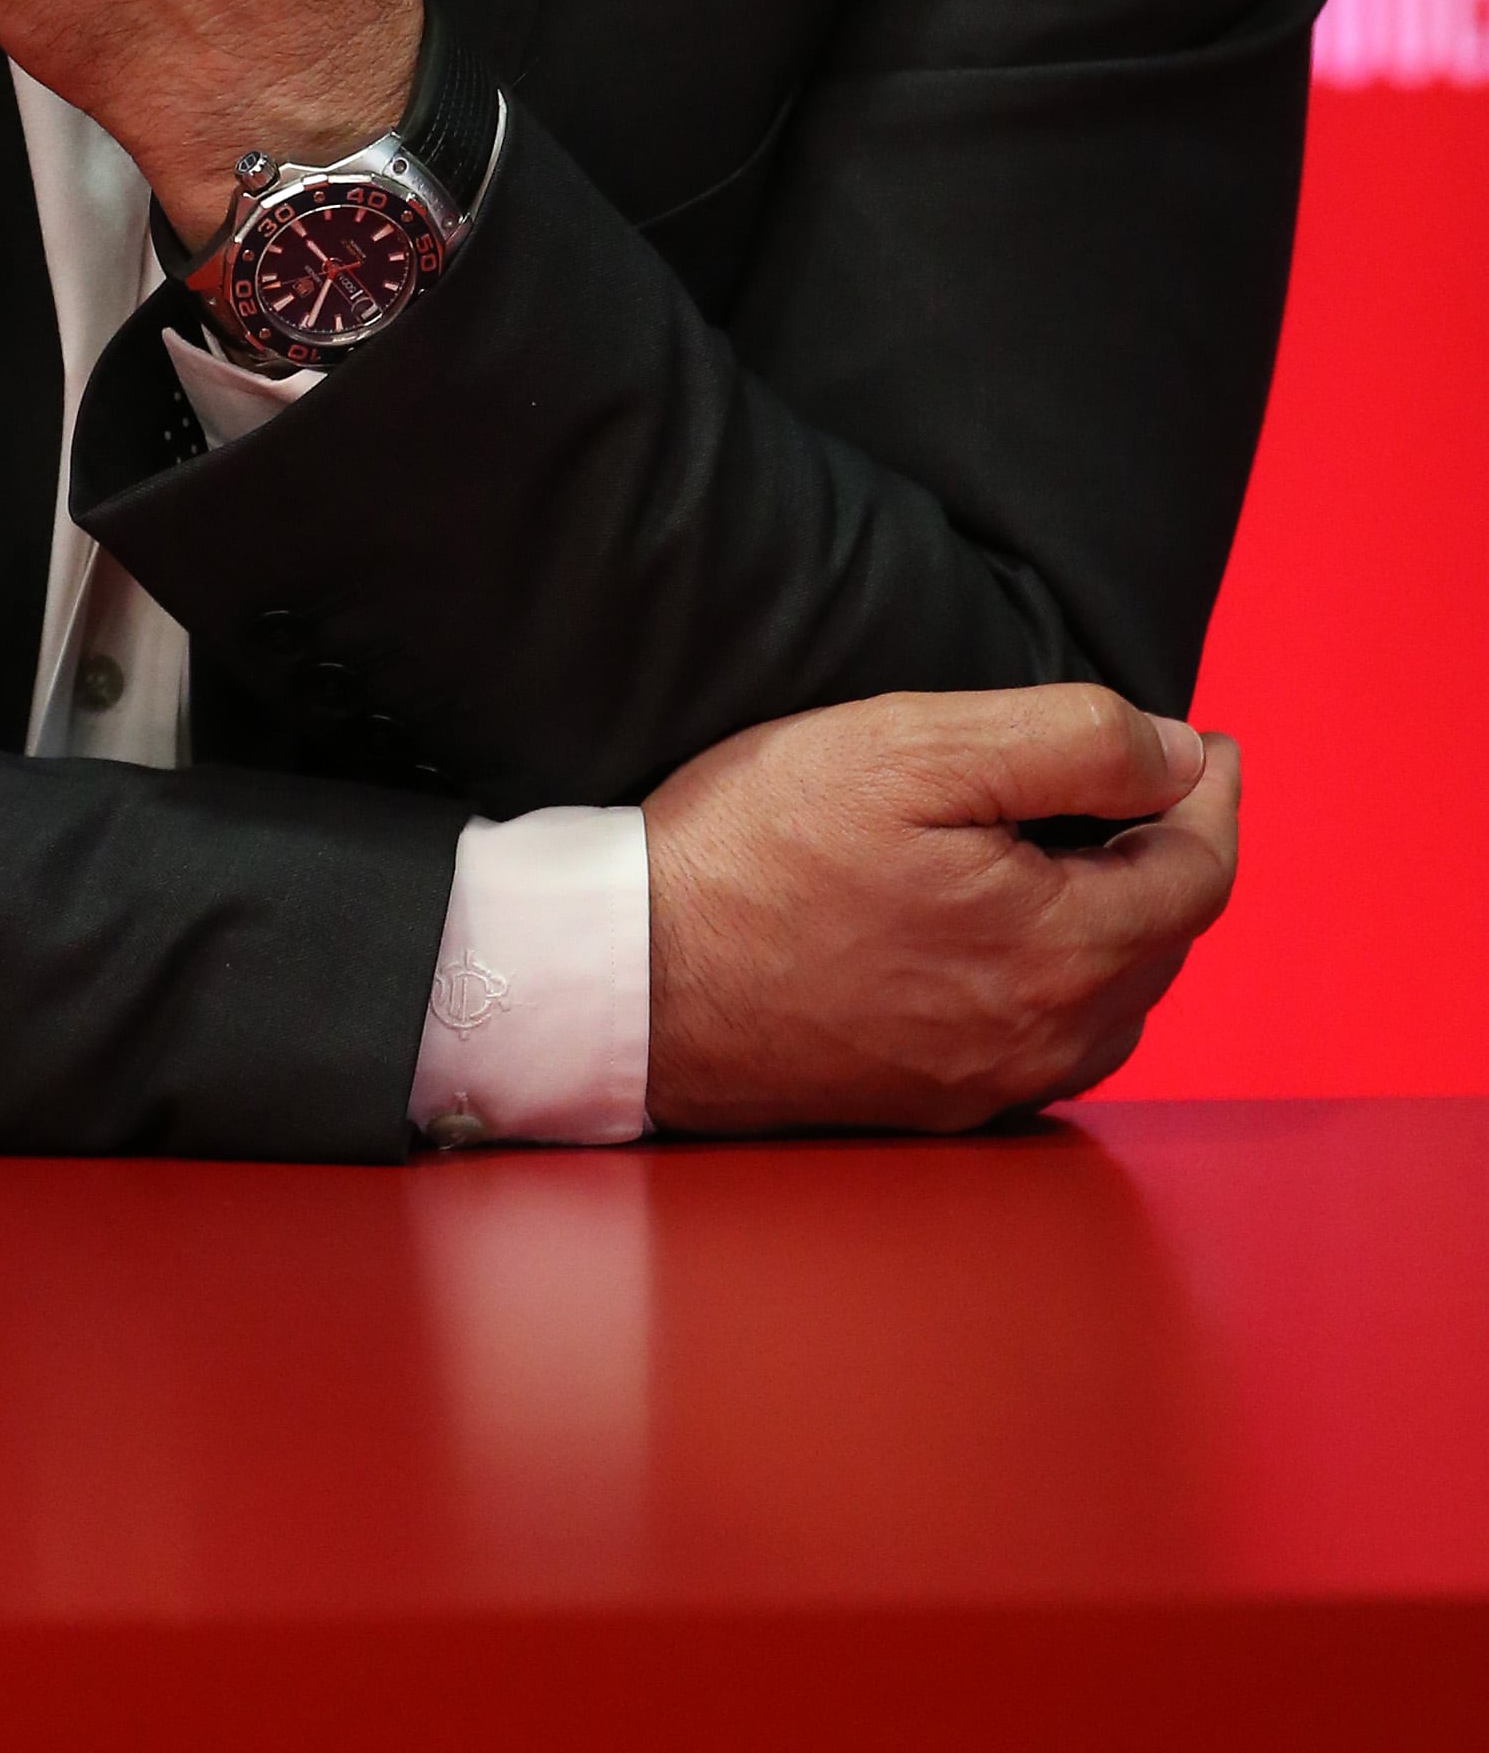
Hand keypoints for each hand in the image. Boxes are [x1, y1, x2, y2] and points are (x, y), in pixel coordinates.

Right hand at [642, 685, 1239, 1133]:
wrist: (631, 976)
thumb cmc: (760, 847)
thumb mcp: (912, 748)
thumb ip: (1069, 743)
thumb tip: (1180, 754)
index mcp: (1058, 950)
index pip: (1198, 874)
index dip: (1213, 795)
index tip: (1207, 740)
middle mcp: (1041, 1039)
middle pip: (1166, 944)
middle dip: (1177, 852)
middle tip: (1164, 780)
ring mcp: (985, 1084)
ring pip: (1116, 1005)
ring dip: (1133, 925)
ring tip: (1107, 850)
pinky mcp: (928, 1103)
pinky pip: (1050, 1047)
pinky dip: (1073, 983)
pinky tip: (1032, 941)